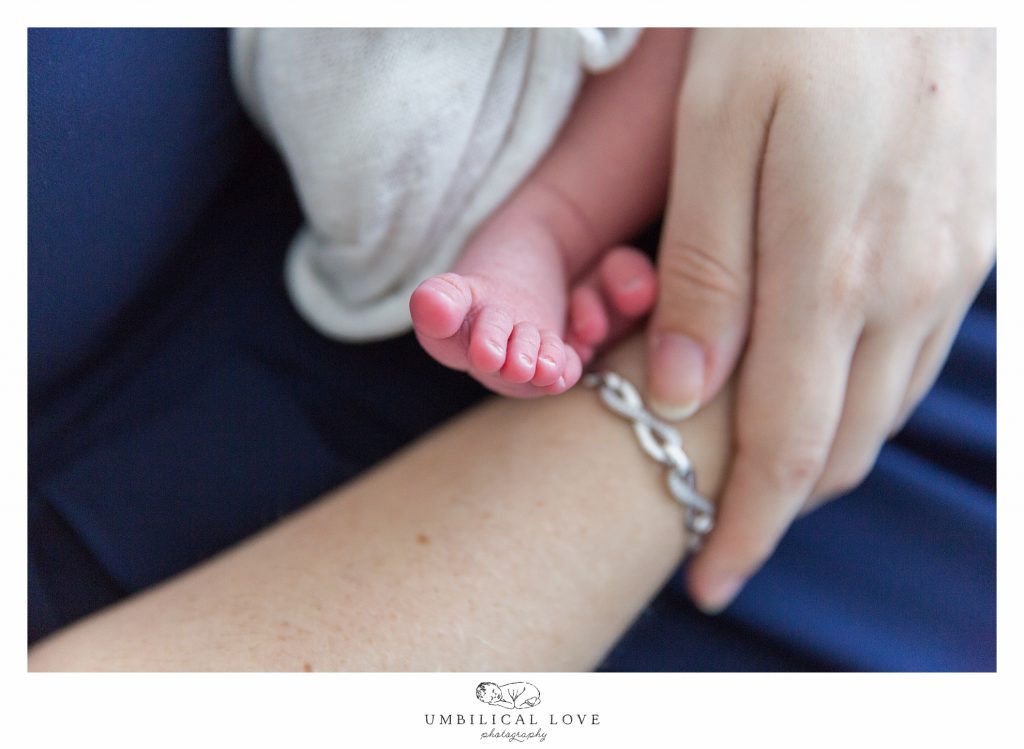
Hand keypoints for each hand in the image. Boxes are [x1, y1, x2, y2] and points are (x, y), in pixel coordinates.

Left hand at [646, 29, 994, 611]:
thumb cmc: (795, 26)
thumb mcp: (721, 134)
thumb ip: (707, 270)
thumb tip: (684, 388)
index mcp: (833, 270)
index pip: (785, 445)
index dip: (745, 528)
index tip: (708, 581)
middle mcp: (908, 285)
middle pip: (839, 445)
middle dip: (777, 506)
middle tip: (716, 530)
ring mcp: (952, 265)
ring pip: (881, 411)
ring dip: (818, 459)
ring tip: (755, 476)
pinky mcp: (970, 242)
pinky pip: (915, 358)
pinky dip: (859, 400)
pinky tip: (818, 391)